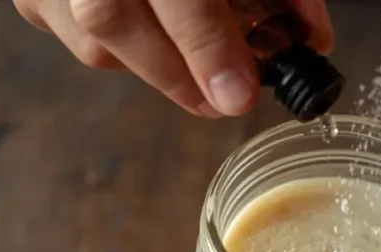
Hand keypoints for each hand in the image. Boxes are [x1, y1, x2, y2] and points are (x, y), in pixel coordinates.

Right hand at [13, 0, 333, 116]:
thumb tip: (309, 34)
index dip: (207, 47)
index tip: (238, 93)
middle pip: (113, 23)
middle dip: (178, 74)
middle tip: (226, 99)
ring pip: (92, 41)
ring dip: (152, 62)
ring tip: (195, 63)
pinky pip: (71, 36)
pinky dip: (119, 45)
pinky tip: (149, 29)